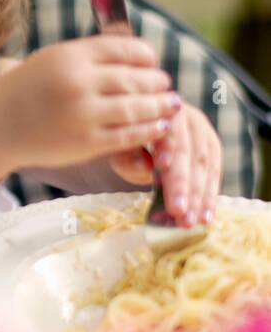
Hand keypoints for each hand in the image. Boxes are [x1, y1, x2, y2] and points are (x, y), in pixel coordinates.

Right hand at [0, 34, 178, 170]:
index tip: (152, 63)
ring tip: (170, 106)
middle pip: (138, 79)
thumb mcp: (53, 59)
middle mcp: (78, 82)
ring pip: (139, 107)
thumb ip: (91, 55)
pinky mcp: (86, 142)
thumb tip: (136, 52)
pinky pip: (130, 134)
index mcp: (71, 56)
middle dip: (158, 82)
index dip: (147, 57)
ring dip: (160, 107)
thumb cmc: (26, 90)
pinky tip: (159, 127)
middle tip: (165, 86)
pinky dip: (151, 130)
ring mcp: (83, 114)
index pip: (127, 50)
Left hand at [107, 101, 221, 226]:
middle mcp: (188, 118)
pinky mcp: (212, 148)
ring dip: (200, 196)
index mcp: (161, 109)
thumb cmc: (123, 136)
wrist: (137, 126)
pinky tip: (206, 217)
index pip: (167, 129)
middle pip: (189, 152)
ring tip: (192, 222)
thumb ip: (127, 154)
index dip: (167, 148)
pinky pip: (214, 174)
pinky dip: (209, 197)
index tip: (162, 168)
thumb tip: (145, 166)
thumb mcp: (117, 143)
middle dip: (184, 184)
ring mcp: (203, 132)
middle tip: (178, 212)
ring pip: (206, 166)